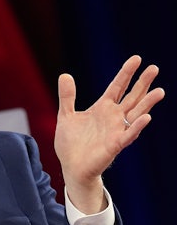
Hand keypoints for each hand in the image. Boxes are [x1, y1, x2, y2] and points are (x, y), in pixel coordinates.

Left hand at [55, 55, 164, 211]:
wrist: (71, 166)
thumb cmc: (71, 143)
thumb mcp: (66, 115)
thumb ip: (67, 96)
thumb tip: (65, 74)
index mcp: (102, 108)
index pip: (117, 86)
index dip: (126, 73)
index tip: (137, 58)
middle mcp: (113, 117)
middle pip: (132, 96)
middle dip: (143, 83)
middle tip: (155, 68)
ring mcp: (116, 130)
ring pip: (136, 113)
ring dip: (147, 103)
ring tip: (159, 90)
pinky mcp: (115, 145)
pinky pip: (129, 134)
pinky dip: (137, 126)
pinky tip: (146, 117)